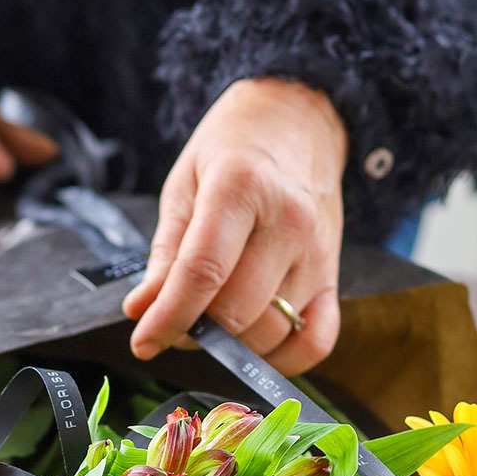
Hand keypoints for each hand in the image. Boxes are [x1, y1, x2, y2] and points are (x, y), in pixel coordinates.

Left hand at [124, 78, 346, 374]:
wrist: (300, 116)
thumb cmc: (233, 151)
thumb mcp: (185, 186)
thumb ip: (166, 253)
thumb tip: (141, 309)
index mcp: (242, 187)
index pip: (203, 273)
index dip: (169, 318)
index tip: (142, 343)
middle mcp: (289, 221)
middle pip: (236, 312)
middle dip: (196, 331)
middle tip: (178, 320)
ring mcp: (318, 252)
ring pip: (270, 332)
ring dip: (232, 344)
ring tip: (211, 321)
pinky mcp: (335, 276)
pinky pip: (316, 341)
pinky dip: (282, 359)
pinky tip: (254, 346)